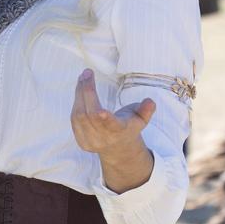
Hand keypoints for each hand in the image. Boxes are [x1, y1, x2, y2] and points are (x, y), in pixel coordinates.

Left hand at [71, 68, 155, 192]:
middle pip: (89, 115)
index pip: (110, 125)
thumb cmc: (129, 128)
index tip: (101, 110)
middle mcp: (103, 138)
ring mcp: (90, 140)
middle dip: (86, 92)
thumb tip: (150, 101)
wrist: (118, 150)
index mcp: (119, 132)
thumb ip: (146, 110)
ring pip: (79, 115)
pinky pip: (74, 119)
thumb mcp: (141, 119)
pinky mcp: (80, 140)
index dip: (104, 118)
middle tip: (87, 73)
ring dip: (79, 94)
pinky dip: (76, 103)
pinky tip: (79, 90)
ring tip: (83, 78)